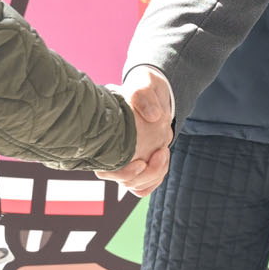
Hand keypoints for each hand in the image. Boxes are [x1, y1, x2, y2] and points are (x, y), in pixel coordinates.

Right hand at [98, 66, 173, 196]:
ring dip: (153, 175)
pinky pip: (144, 183)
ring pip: (136, 185)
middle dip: (146, 174)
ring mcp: (126, 160)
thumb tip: (153, 116)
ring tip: (163, 151)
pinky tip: (162, 158)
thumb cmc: (142, 87)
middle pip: (125, 182)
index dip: (123, 173)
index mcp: (105, 139)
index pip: (105, 171)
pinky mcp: (139, 162)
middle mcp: (112, 154)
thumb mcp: (143, 85)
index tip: (141, 163)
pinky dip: (156, 177)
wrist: (152, 91)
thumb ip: (143, 95)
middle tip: (161, 152)